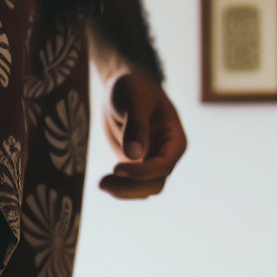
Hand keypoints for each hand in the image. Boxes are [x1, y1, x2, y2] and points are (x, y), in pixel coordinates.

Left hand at [99, 66, 186, 199]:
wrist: (125, 85)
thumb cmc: (134, 87)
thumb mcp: (135, 99)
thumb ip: (135, 124)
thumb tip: (132, 155)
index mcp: (175, 140)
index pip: (164, 165)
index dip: (143, 172)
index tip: (117, 167)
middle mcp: (167, 155)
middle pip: (155, 183)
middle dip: (131, 187)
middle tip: (102, 183)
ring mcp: (152, 162)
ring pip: (143, 189)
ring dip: (123, 191)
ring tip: (100, 184)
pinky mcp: (136, 165)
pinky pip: (132, 185)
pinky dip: (119, 187)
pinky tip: (103, 182)